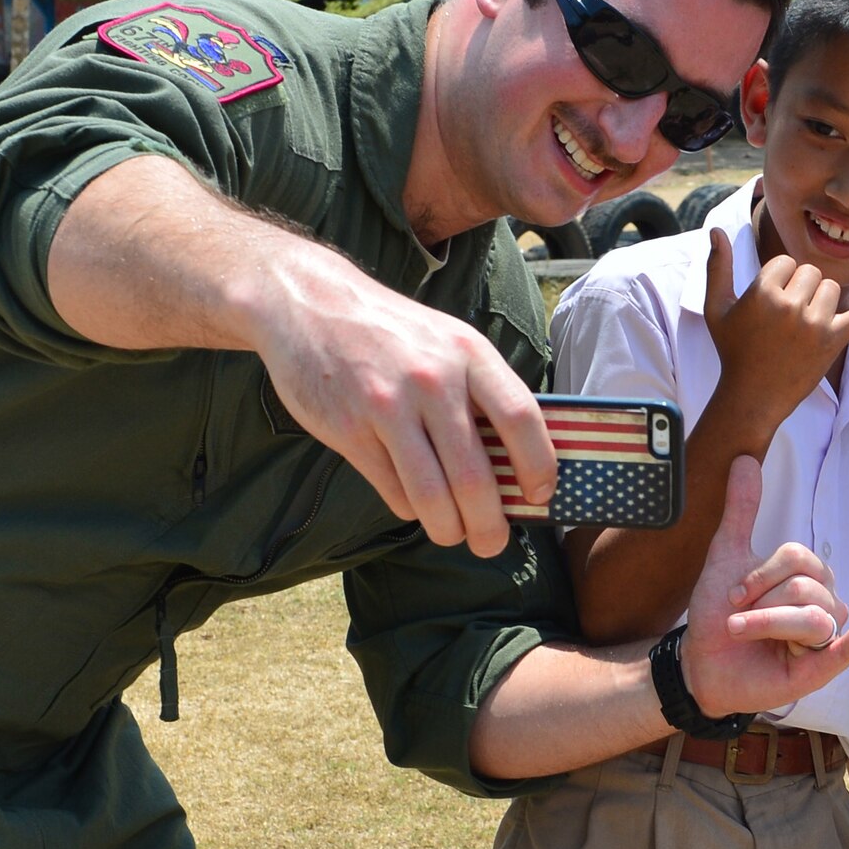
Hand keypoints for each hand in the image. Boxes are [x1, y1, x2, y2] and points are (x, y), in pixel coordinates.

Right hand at [250, 258, 552, 557]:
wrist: (309, 304)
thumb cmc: (394, 333)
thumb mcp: (450, 341)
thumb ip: (483, 391)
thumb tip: (520, 460)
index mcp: (469, 354)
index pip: (520, 418)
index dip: (538, 465)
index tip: (540, 495)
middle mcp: (432, 380)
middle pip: (474, 475)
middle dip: (489, 524)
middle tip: (493, 543)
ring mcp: (387, 406)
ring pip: (431, 495)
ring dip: (449, 529)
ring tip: (454, 535)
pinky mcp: (349, 430)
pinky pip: (392, 489)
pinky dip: (409, 508)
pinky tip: (414, 504)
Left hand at [681, 456, 848, 715]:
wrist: (700, 664)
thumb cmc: (719, 614)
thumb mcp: (727, 557)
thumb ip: (742, 511)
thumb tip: (745, 460)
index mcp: (807, 577)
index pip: (798, 559)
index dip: (760, 575)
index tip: (732, 595)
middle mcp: (823, 602)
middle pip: (805, 588)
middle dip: (760, 604)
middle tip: (738, 620)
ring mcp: (825, 636)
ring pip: (812, 617)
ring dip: (767, 624)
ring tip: (744, 634)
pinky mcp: (821, 669)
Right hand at [702, 228, 848, 430]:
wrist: (752, 398)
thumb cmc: (733, 351)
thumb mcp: (717, 309)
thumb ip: (716, 267)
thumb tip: (716, 230)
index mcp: (763, 292)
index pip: (786, 263)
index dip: (779, 281)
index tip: (770, 306)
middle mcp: (791, 305)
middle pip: (811, 273)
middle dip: (801, 290)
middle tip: (785, 321)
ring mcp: (816, 324)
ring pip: (831, 289)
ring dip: (820, 302)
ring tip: (801, 329)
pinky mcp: (835, 341)